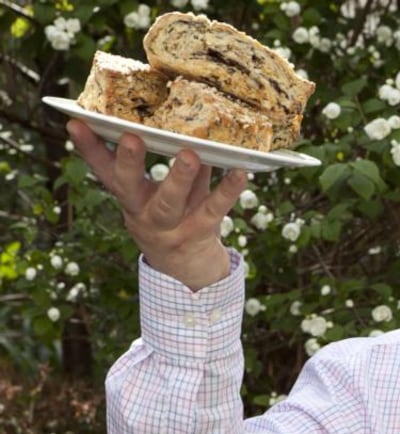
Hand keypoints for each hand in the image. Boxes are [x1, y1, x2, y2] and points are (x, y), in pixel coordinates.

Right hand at [66, 119, 248, 290]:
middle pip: (130, 186)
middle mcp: (143, 212)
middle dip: (130, 162)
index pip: (104, 170)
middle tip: (131, 138)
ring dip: (179, 177)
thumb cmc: (172, 214)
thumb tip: (174, 115)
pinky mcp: (200, 232)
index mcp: (129, 197)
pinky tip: (240, 172)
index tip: (76, 122)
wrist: (186, 268)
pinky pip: (215, 210)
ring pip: (171, 201)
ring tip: (189, 154)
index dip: (90, 148)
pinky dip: (228, 190)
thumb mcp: (159, 189)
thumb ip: (165, 158)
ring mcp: (171, 225)